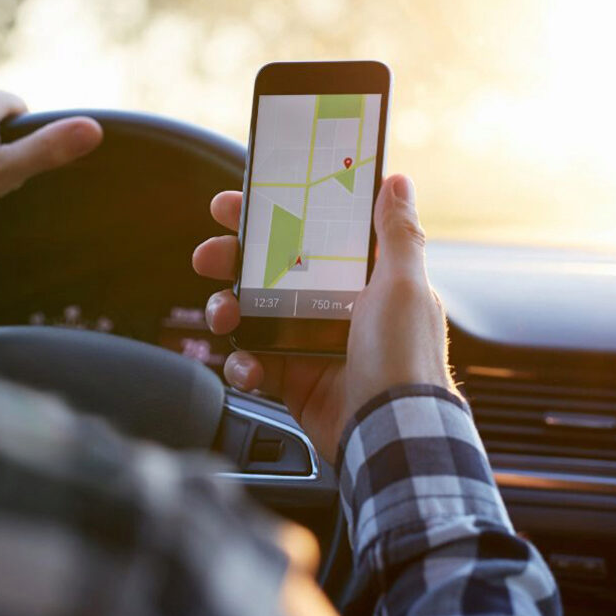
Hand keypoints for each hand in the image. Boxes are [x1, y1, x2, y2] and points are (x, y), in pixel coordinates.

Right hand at [191, 175, 452, 460]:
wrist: (391, 433)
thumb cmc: (406, 358)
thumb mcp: (405, 286)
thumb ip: (397, 233)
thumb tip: (397, 182)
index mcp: (363, 279)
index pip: (311, 234)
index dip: (273, 215)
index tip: (238, 204)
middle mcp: (335, 307)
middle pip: (270, 271)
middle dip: (233, 260)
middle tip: (209, 257)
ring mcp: (310, 344)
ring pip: (252, 314)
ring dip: (227, 310)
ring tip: (223, 315)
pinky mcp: (294, 380)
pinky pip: (253, 364)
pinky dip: (242, 365)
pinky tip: (248, 366)